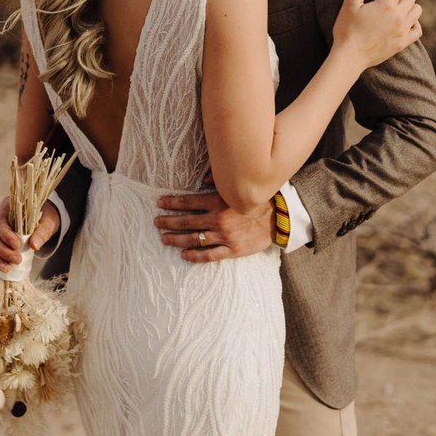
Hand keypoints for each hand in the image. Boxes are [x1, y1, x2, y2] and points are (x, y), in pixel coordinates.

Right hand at [0, 197, 60, 274]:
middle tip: (17, 260)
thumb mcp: (48, 222)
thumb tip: (34, 245)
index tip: (18, 246)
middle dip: (2, 250)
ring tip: (7, 269)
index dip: (6, 234)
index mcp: (7, 206)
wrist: (41, 221)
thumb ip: (42, 231)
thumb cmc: (43, 219)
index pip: (0, 220)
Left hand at [154, 178, 272, 262]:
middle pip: (186, 222)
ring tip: (164, 237)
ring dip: (176, 239)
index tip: (160, 203)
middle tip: (156, 222)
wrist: (279, 217)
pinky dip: (195, 256)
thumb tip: (199, 179)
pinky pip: (209, 255)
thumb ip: (218, 180)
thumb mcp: (238, 185)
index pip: (188, 202)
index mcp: (218, 201)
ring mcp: (224, 237)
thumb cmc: (258, 198)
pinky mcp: (232, 250)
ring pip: (194, 239)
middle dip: (169, 221)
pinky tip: (184, 254)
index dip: (172, 203)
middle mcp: (218, 220)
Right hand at [332, 0, 422, 70]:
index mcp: (387, 4)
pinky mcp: (402, 43)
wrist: (349, 56)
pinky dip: (414, 23)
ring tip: (396, 8)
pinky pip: (418, 29)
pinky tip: (404, 22)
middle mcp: (399, 16)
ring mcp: (403, 31)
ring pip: (417, 11)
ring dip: (409, 6)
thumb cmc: (346, 29)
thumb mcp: (349, 3)